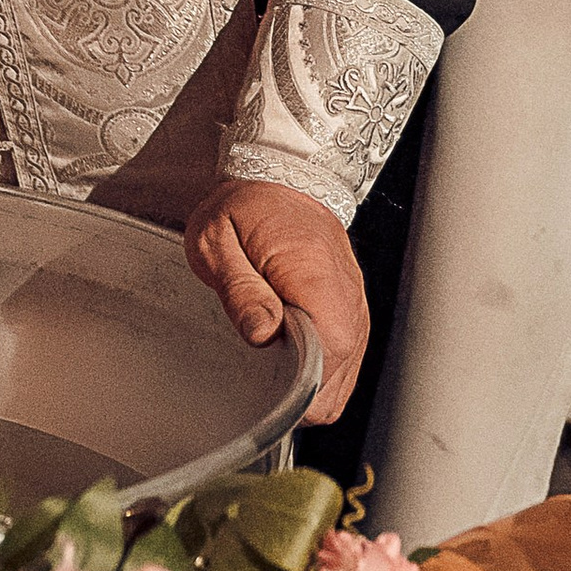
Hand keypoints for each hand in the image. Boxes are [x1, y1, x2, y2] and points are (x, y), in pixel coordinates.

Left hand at [182, 179, 369, 426]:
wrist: (280, 177)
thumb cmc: (245, 207)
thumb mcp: (218, 242)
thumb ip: (241, 291)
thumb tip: (263, 335)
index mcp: (314, 277)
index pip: (327, 356)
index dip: (296, 386)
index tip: (265, 386)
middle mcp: (345, 296)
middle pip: (338, 379)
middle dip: (299, 393)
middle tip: (260, 376)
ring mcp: (353, 305)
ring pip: (345, 377)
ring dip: (310, 384)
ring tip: (272, 366)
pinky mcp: (351, 309)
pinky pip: (345, 359)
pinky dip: (320, 370)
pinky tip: (289, 358)